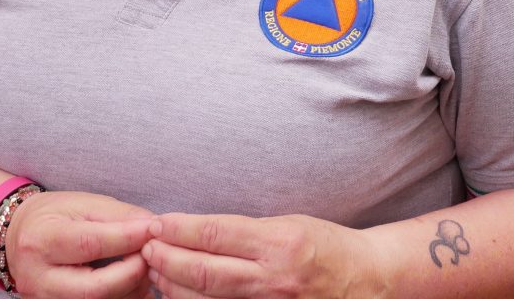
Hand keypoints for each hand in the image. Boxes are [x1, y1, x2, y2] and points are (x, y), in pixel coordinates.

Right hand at [5, 191, 154, 298]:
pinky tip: (133, 285)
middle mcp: (38, 277)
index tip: (153, 230)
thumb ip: (118, 215)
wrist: (17, 236)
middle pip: (92, 288)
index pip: (89, 244)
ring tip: (145, 270)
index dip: (127, 238)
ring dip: (129, 290)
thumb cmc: (53, 215)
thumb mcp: (82, 203)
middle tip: (151, 255)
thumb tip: (152, 226)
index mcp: (42, 239)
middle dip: (131, 273)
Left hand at [142, 212, 379, 298]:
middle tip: (145, 248)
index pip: (216, 234)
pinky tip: (181, 298)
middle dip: (167, 260)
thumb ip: (246, 234)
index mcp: (279, 243)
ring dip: (175, 289)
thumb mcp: (289, 225)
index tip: (155, 223)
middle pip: (205, 273)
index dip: (179, 229)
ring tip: (155, 272)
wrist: (368, 280)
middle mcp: (275, 279)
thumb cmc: (326, 246)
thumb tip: (199, 234)